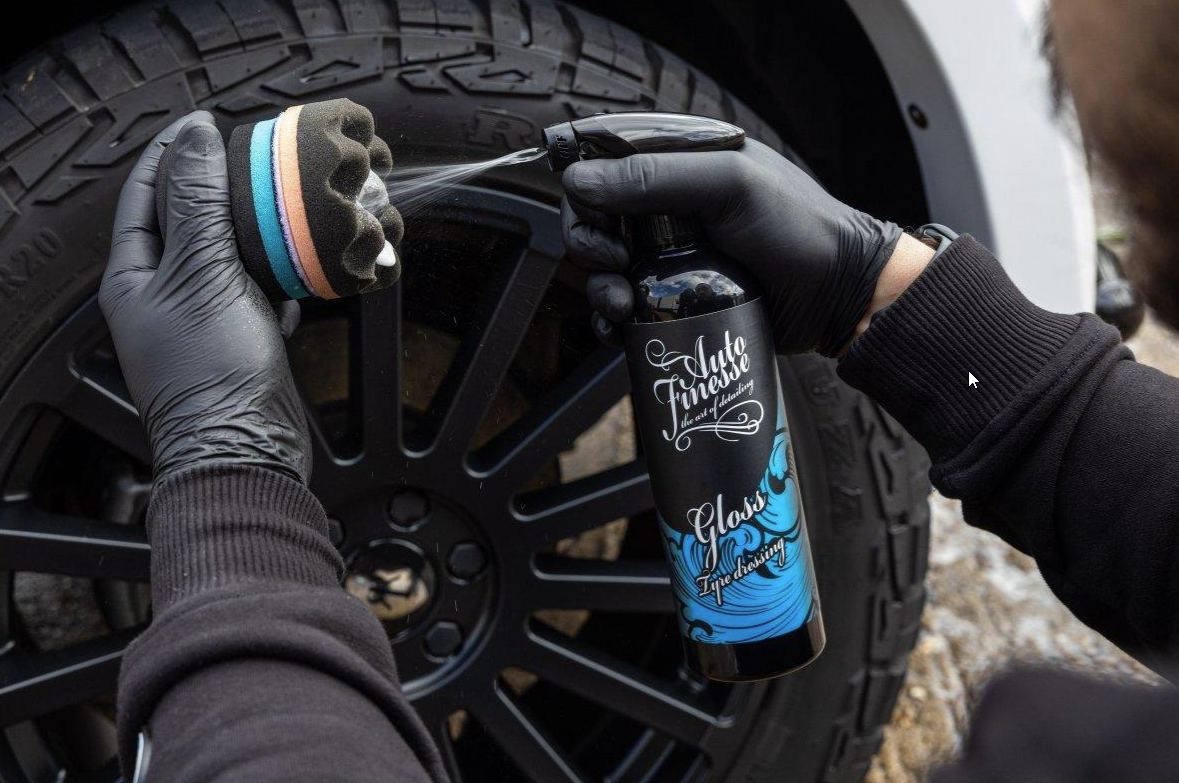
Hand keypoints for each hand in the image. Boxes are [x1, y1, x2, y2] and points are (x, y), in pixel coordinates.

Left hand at [100, 111, 309, 483]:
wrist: (246, 450)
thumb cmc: (211, 372)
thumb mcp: (203, 275)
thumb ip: (199, 205)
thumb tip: (196, 138)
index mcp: (134, 276)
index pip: (145, 193)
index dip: (173, 153)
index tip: (206, 121)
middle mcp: (163, 293)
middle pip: (190, 220)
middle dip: (223, 190)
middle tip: (255, 159)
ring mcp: (204, 316)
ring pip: (231, 255)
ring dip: (258, 235)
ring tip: (286, 210)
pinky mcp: (242, 337)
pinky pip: (260, 290)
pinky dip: (279, 279)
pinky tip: (298, 278)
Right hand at [561, 139, 905, 355]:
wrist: (838, 297)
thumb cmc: (799, 229)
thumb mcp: (730, 187)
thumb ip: (655, 177)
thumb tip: (578, 182)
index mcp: (679, 160)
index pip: (603, 160)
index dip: (585, 189)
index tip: (596, 219)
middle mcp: (668, 203)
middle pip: (594, 216)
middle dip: (589, 243)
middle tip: (615, 264)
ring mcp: (669, 252)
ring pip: (603, 264)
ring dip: (598, 287)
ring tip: (624, 307)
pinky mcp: (674, 296)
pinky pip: (623, 305)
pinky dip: (611, 320)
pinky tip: (623, 328)